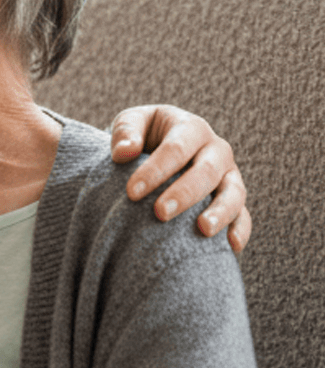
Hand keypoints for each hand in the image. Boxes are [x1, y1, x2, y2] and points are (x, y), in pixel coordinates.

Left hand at [107, 105, 248, 253]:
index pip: (176, 148)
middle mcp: (216, 150)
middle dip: (184, 193)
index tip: (131, 192)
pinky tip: (231, 246)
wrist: (159, 144)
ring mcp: (229, 175)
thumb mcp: (130, 121)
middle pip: (207, 171)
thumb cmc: (142, 134)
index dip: (155, 170)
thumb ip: (125, 132)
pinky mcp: (233, 198)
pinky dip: (240, 229)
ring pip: (233, 193)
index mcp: (191, 128)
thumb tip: (123, 152)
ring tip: (203, 230)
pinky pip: (243, 215)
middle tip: (160, 213)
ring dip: (220, 212)